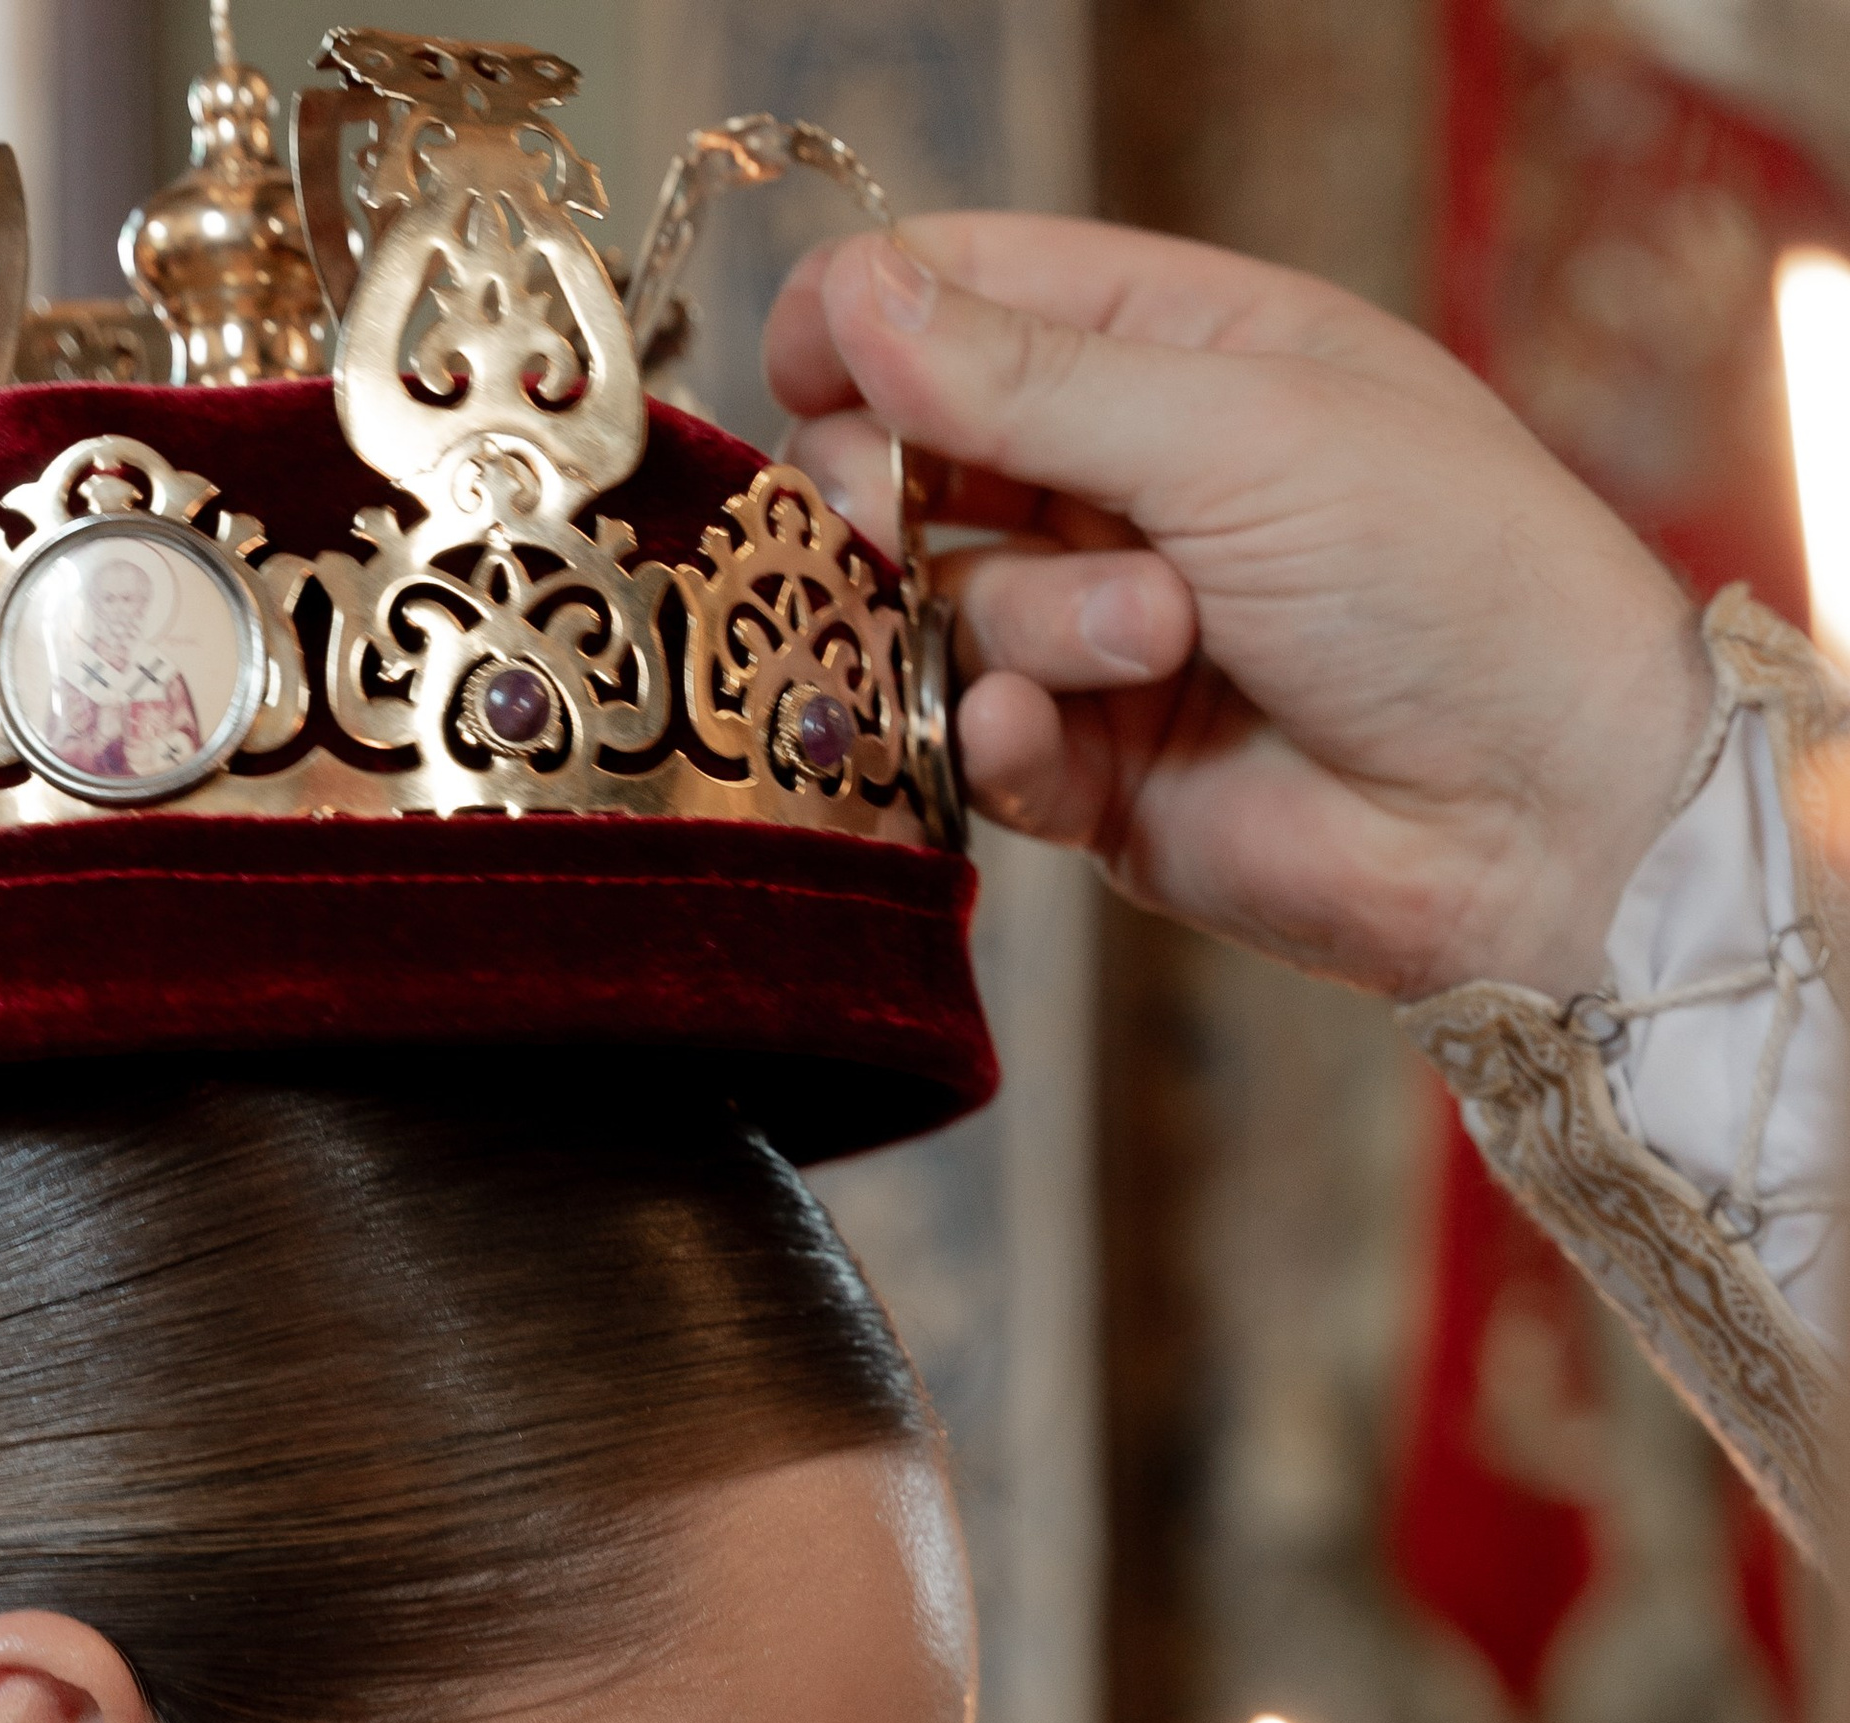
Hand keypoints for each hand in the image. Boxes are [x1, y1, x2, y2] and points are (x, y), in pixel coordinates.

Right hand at [765, 217, 1710, 1001]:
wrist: (1536, 811)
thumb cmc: (1449, 578)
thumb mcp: (1239, 431)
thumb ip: (1032, 380)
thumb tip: (856, 298)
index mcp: (1181, 349)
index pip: (969, 293)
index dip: (868, 315)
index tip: (803, 361)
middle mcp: (1129, 486)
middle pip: (918, 452)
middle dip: (901, 480)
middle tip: (899, 509)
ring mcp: (1104, 637)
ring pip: (946, 606)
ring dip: (1029, 623)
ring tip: (1158, 641)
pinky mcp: (1095, 779)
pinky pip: (978, 743)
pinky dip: (1002, 740)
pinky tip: (1050, 740)